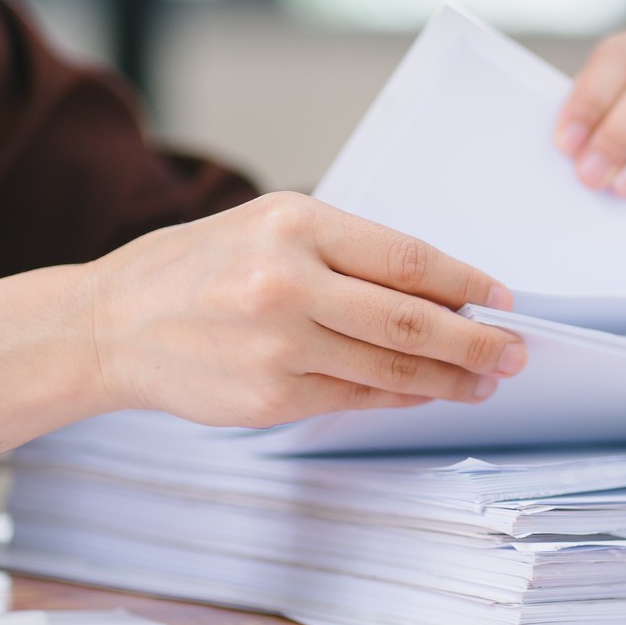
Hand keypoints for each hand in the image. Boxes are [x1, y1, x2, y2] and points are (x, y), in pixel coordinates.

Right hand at [79, 193, 524, 427]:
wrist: (109, 325)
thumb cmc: (198, 267)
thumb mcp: (270, 227)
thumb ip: (351, 253)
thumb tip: (443, 290)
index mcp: (296, 225)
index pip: (409, 259)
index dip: (468, 283)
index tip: (504, 298)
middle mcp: (287, 284)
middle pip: (412, 322)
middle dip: (477, 341)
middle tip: (516, 351)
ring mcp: (278, 347)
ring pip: (392, 370)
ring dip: (450, 378)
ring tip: (485, 379)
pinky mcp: (271, 397)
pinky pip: (357, 399)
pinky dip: (402, 397)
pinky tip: (429, 392)